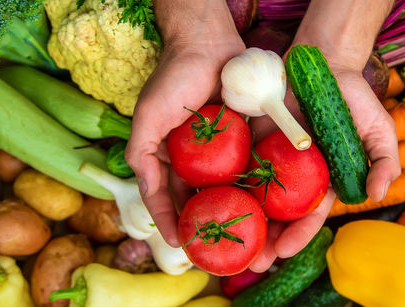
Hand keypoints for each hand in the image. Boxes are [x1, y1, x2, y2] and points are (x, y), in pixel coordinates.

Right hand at [126, 33, 244, 246]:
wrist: (209, 46)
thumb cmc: (174, 78)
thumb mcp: (148, 117)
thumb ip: (140, 155)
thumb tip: (146, 191)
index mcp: (169, 159)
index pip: (167, 198)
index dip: (170, 221)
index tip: (179, 243)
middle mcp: (196, 161)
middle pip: (200, 201)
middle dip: (208, 228)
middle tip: (217, 252)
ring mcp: (222, 154)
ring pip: (227, 192)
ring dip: (236, 218)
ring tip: (248, 241)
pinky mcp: (246, 143)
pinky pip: (251, 170)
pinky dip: (255, 191)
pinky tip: (264, 210)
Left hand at [247, 57, 399, 272]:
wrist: (322, 63)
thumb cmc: (353, 97)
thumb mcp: (378, 129)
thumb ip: (383, 161)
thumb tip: (376, 195)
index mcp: (324, 179)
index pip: (310, 215)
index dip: (298, 235)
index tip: (283, 252)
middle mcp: (295, 175)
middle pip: (278, 213)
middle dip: (265, 238)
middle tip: (250, 262)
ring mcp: (272, 158)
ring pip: (255, 195)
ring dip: (243, 218)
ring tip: (228, 241)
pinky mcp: (254, 139)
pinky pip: (239, 163)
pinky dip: (228, 182)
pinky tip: (213, 199)